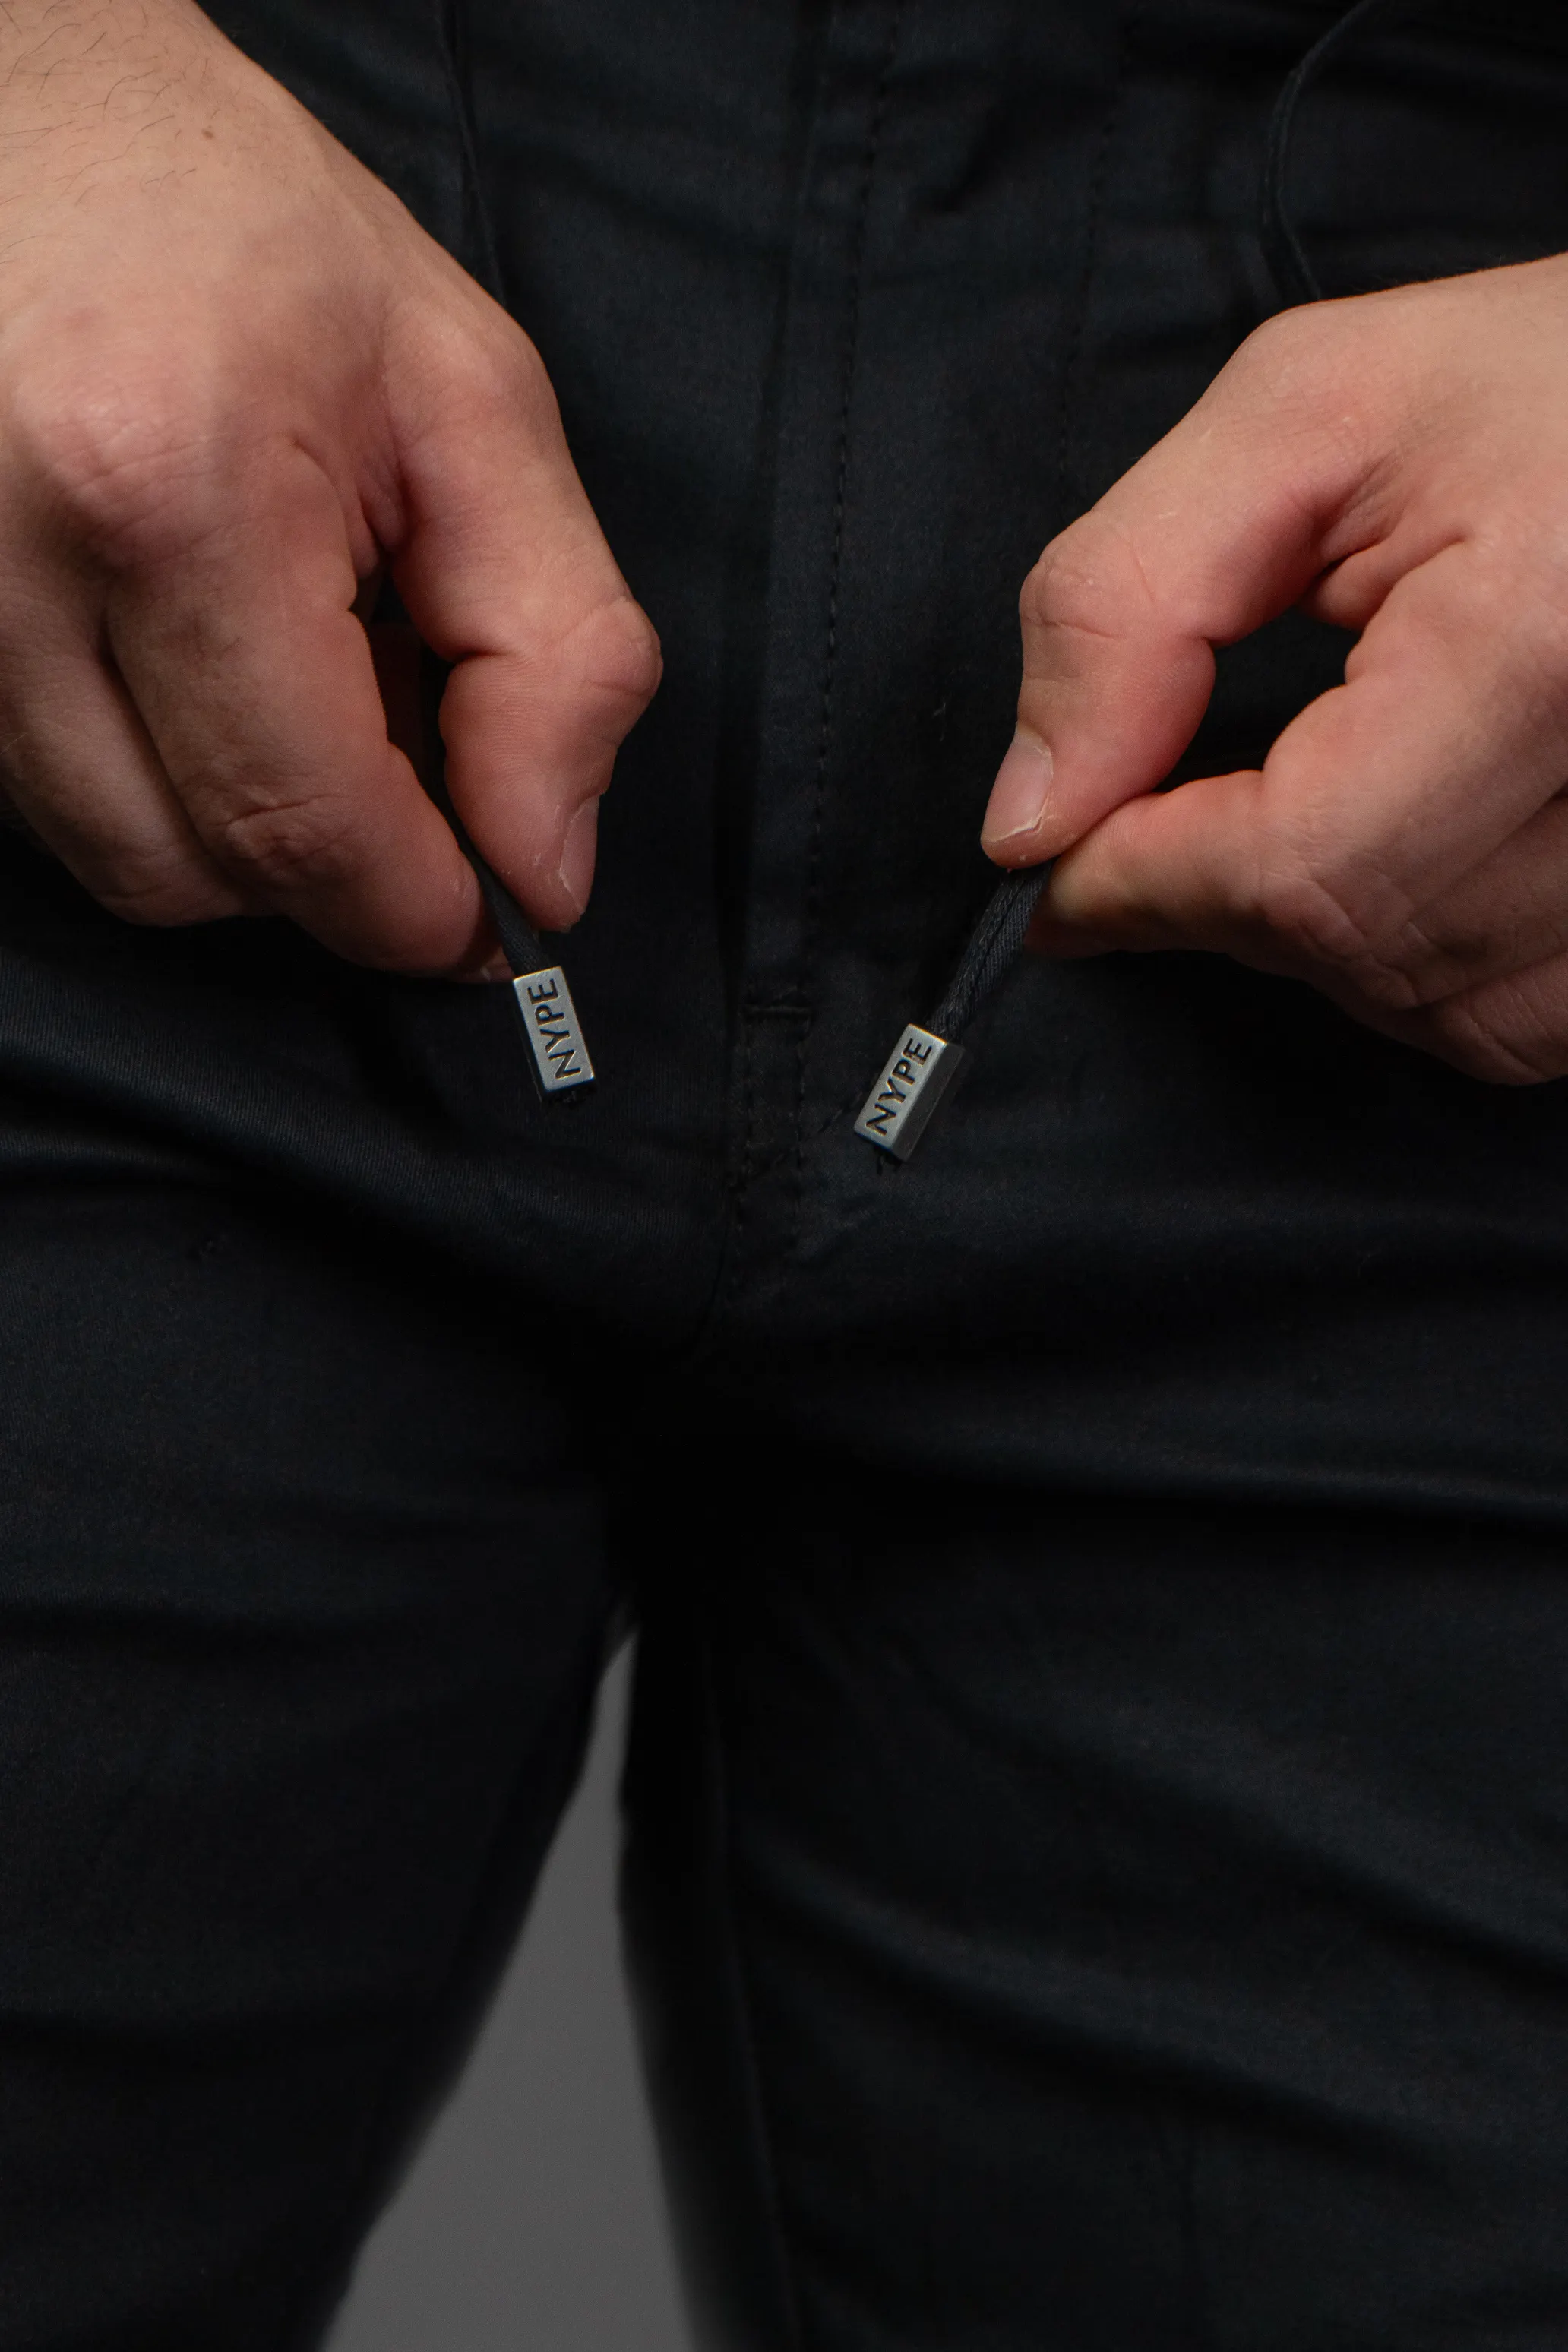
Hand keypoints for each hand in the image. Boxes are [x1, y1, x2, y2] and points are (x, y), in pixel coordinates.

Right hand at [0, 0, 658, 970]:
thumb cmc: (253, 239)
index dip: (418, 909)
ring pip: (112, 854)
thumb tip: (544, 869)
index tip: (483, 908)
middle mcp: (7, 564)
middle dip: (328, 864)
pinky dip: (150, 772)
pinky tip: (191, 657)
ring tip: (283, 657)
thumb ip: (555, 651)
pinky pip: (47, 794)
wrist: (29, 113)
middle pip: (193, 873)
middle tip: (394, 736)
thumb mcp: (473, 405)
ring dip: (233, 817)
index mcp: (173, 489)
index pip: (305, 827)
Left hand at [982, 255, 1567, 1081]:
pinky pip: (1537, 1021)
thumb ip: (1129, 604)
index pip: (1299, 868)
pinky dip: (1439, 978)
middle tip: (1172, 818)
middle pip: (1368, 951)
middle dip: (1224, 904)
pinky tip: (1407, 870)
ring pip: (1455, 1017)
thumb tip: (1030, 821)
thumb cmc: (1541, 380)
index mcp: (1542, 645)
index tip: (1058, 867)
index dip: (1142, 884)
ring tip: (1308, 817)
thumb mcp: (1302, 415)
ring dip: (1332, 948)